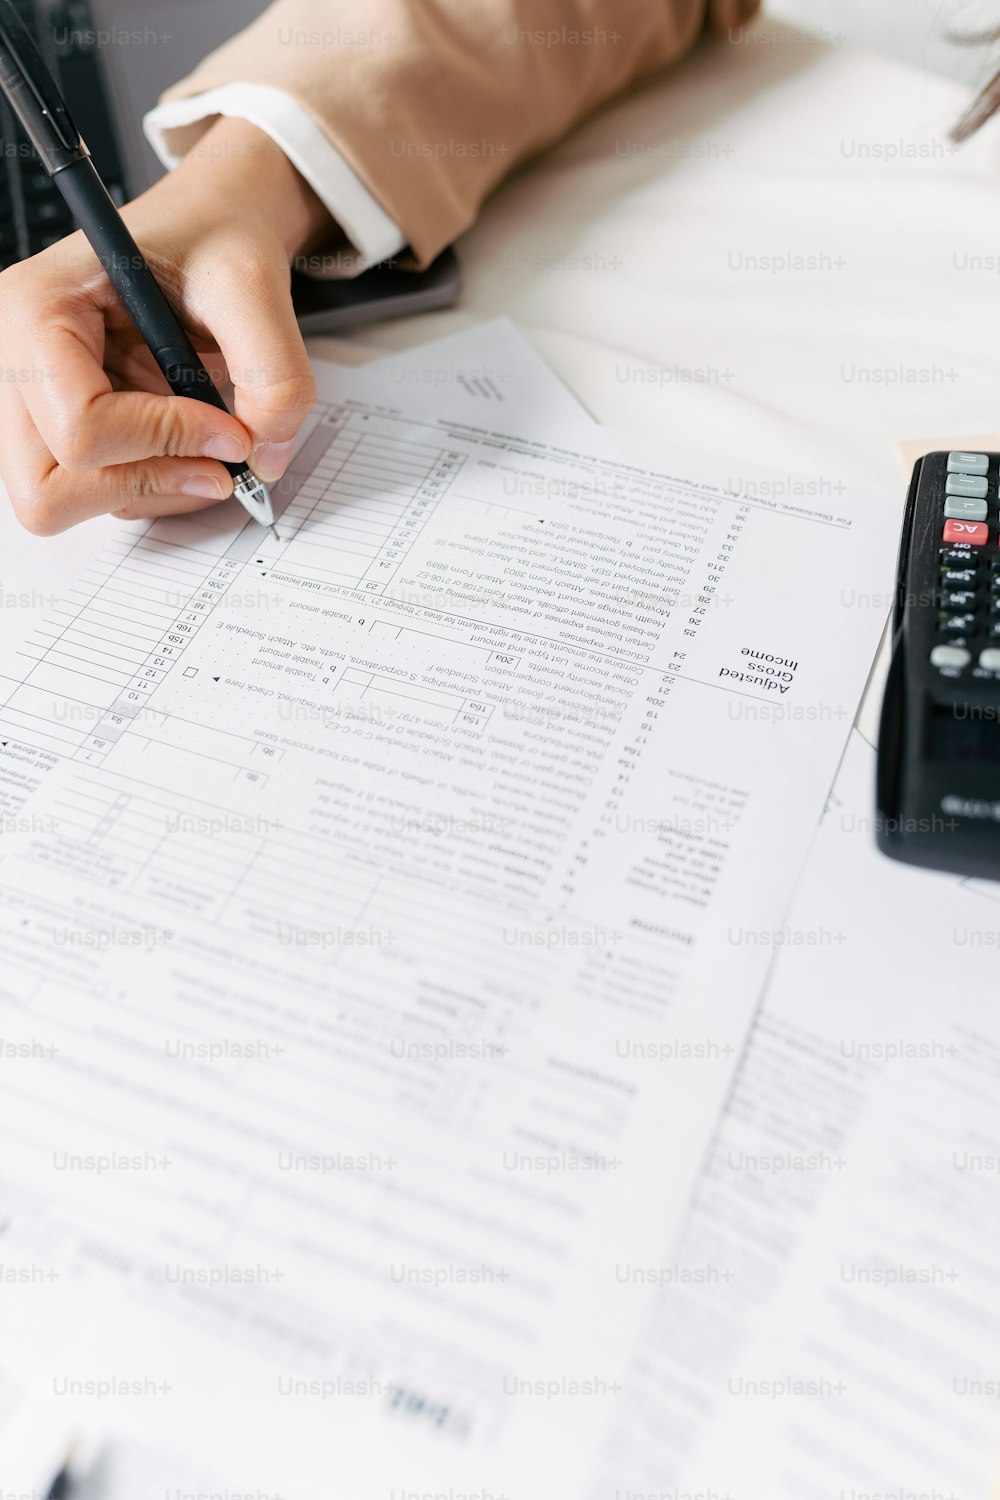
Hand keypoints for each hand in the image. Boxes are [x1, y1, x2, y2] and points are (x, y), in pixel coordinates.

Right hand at [0, 115, 331, 533]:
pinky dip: (159, 485)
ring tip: (215, 445)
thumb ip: (275, 372)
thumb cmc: (214, 237)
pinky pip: (101, 492)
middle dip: (145, 484)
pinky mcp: (67, 428)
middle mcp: (17, 361)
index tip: (233, 430)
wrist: (216, 228)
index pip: (80, 427)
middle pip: (45, 489)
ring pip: (69, 502)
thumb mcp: (254, 283)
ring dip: (158, 489)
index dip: (165, 442)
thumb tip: (265, 459)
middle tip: (219, 464)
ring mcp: (36, 402)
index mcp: (38, 309)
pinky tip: (195, 444)